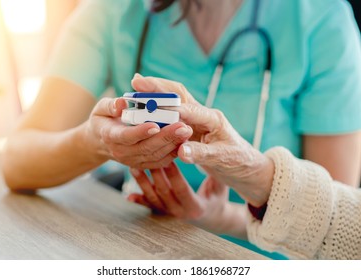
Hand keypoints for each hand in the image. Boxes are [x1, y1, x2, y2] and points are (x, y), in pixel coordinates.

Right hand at [83, 97, 192, 168]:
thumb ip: (111, 105)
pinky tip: (184, 141)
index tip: (155, 125)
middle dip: (166, 137)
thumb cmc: (103, 119)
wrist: (101, 141)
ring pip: (156, 155)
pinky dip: (172, 153)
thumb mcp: (101, 108)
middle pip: (146, 147)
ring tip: (187, 132)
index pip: (127, 136)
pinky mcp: (143, 163)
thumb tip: (122, 102)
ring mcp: (133, 160)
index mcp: (111, 136)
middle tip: (183, 126)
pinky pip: (160, 161)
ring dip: (173, 144)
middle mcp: (122, 152)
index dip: (141, 132)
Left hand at [127, 162, 228, 230]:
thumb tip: (213, 156)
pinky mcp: (163, 213)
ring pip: (154, 198)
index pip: (182, 189)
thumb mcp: (221, 187)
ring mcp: (170, 214)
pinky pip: (150, 207)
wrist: (213, 218)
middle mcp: (181, 213)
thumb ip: (217, 174)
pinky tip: (129, 196)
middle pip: (164, 192)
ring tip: (134, 167)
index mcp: (195, 207)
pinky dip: (139, 201)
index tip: (167, 158)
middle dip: (155, 174)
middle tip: (146, 156)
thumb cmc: (218, 199)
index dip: (174, 174)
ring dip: (143, 183)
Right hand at [131, 75, 273, 206]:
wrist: (246, 168)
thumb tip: (180, 151)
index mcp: (213, 119)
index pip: (189, 109)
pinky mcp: (191, 130)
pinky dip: (157, 111)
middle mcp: (203, 115)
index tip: (150, 104)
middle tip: (136, 82)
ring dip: (155, 96)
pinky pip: (171, 117)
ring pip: (173, 103)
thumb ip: (201, 154)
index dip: (169, 107)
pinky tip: (144, 109)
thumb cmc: (239, 161)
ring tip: (136, 90)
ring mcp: (197, 122)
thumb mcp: (222, 159)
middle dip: (158, 87)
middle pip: (179, 95)